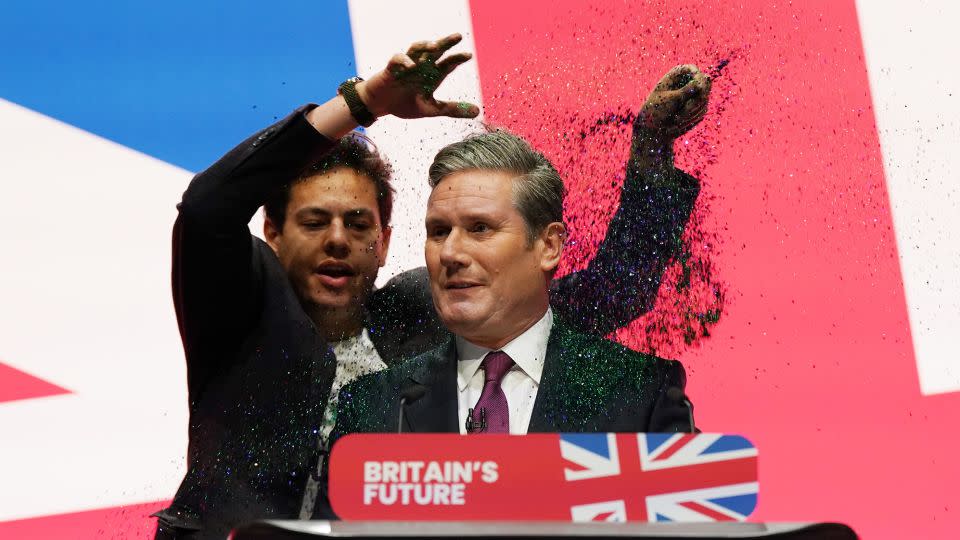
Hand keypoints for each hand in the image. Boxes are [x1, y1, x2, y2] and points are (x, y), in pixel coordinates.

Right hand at [356, 33, 479, 119]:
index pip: (448, 63)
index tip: (468, 55)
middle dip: (446, 42)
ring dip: (425, 45)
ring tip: (436, 46)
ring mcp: (407, 66)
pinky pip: (398, 59)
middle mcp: (421, 67)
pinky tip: (411, 66)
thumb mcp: (432, 109)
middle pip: (435, 50)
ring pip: (417, 48)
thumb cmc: (406, 103)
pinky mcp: (392, 68)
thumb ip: (453, 109)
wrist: (381, 105)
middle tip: (458, 36)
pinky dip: (404, 61)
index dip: (457, 58)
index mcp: (432, 75)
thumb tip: (477, 112)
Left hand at [636, 65, 710, 139]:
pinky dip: (692, 117)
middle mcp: (687, 82)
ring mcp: (695, 94)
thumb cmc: (656, 110)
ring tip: (676, 119)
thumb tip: (704, 79)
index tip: (699, 87)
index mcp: (676, 76)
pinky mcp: (698, 107)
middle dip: (697, 97)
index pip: (692, 69)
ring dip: (692, 111)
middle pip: (704, 83)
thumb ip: (687, 90)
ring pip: (704, 98)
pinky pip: (703, 110)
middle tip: (685, 109)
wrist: (652, 128)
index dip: (697, 76)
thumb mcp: (670, 99)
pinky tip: (678, 122)